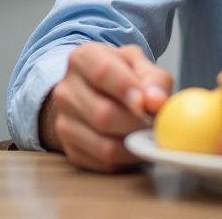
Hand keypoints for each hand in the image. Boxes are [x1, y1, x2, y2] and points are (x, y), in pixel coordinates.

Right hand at [44, 43, 173, 171]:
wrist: (96, 92)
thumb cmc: (122, 74)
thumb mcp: (140, 65)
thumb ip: (153, 79)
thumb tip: (157, 102)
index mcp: (83, 58)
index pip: (102, 72)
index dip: (126, 88)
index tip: (146, 103)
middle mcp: (66, 90)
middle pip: (103, 113)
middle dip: (137, 122)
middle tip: (158, 124)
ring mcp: (64, 122)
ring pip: (103, 144)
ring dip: (134, 143)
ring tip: (149, 134)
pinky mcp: (70, 150)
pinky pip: (103, 162)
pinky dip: (126, 158)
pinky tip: (135, 145)